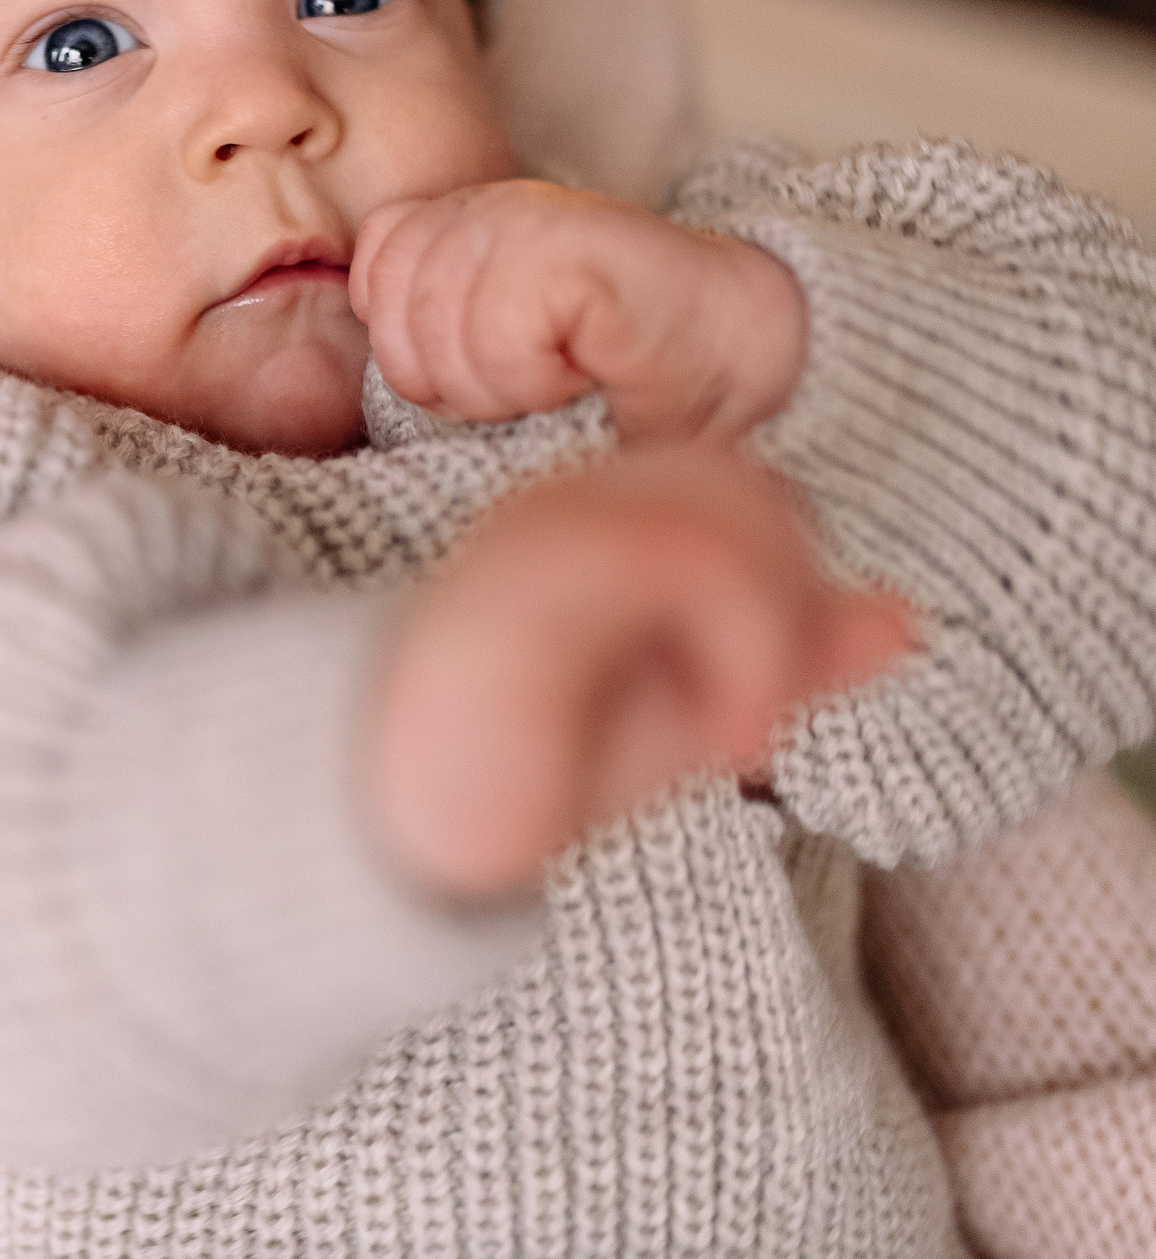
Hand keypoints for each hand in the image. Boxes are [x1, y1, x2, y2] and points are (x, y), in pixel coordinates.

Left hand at [349, 181, 809, 444]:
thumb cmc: (616, 374)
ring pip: (438, 337)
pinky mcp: (566, 246)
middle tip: (535, 378)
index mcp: (462, 219)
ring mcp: (524, 217)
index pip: (374, 270)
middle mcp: (487, 204)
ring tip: (564, 373)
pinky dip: (534, 381)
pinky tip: (584, 368)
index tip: (497, 363)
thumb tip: (364, 343)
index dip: (417, 346)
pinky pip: (494, 339)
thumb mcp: (494, 354)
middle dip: (456, 382)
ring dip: (501, 388)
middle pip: (394, 320)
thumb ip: (424, 331)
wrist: (740, 359)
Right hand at [364, 444, 916, 900]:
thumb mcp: (685, 713)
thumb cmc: (533, 764)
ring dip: (771, 632)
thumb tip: (905, 619)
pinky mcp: (533, 572)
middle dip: (789, 601)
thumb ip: (788, 656)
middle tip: (743, 727)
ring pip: (731, 505)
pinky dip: (745, 650)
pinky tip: (726, 737)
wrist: (399, 822)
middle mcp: (570, 498)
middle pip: (749, 483)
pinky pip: (686, 555)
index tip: (761, 707)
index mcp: (599, 514)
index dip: (792, 584)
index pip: (748, 489)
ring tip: (734, 738)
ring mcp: (545, 526)